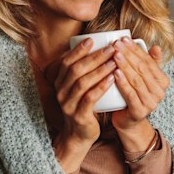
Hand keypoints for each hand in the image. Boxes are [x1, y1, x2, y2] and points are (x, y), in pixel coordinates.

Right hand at [48, 38, 116, 168]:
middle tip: (111, 48)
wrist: (79, 134)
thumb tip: (95, 47)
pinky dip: (101, 86)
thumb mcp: (80, 87)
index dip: (78, 50)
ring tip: (114, 61)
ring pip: (82, 82)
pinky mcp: (78, 115)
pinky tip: (112, 78)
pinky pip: (89, 98)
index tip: (92, 39)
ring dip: (100, 69)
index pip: (66, 62)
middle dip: (94, 57)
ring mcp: (68, 104)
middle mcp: (60, 91)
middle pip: (76, 69)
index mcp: (59, 82)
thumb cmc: (84, 105)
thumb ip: (84, 71)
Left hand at [110, 37, 168, 133]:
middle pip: (142, 69)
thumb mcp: (142, 77)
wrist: (128, 120)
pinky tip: (115, 73)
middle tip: (116, 45)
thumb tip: (156, 47)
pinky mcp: (140, 111)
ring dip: (125, 66)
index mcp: (163, 81)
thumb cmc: (133, 94)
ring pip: (137, 80)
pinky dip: (123, 82)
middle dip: (128, 55)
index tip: (124, 39)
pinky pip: (131, 94)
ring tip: (114, 55)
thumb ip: (149, 62)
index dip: (136, 49)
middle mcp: (160, 92)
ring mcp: (151, 103)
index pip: (148, 61)